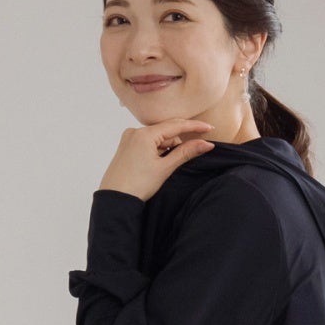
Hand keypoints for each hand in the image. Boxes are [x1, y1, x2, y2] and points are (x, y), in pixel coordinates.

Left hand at [98, 118, 215, 200]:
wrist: (115, 199)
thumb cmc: (137, 185)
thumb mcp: (165, 168)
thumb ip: (186, 152)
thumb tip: (205, 144)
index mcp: (144, 134)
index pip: (176, 125)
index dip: (194, 127)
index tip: (209, 128)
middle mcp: (135, 131)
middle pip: (166, 130)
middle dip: (179, 141)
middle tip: (192, 152)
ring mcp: (129, 138)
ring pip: (157, 138)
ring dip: (167, 148)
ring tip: (164, 167)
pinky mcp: (126, 146)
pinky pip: (147, 142)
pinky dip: (157, 150)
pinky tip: (156, 164)